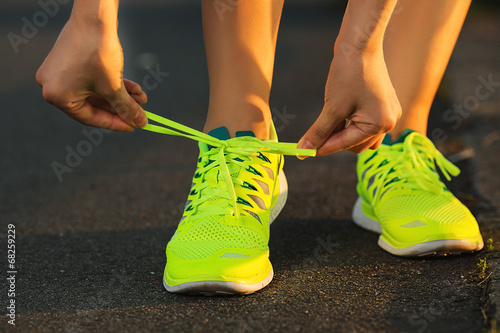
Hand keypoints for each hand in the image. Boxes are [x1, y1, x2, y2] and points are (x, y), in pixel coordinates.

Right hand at [36, 17, 147, 131]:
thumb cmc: (99, 52)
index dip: (115, 123)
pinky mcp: (69, 62)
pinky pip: (93, 80)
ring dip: (120, 96)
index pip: (89, 118)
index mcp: (57, 96)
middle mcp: (52, 86)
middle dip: (120, 108)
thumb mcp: (114, 86)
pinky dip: (112, 84)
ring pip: (96, 92)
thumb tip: (139, 123)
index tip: (133, 126)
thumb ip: (126, 108)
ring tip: (142, 98)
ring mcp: (59, 73)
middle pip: (94, 105)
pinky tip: (134, 88)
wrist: (94, 17)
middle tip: (140, 114)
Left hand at [298, 51, 400, 155]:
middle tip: (314, 133)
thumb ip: (319, 132)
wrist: (359, 44)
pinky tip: (337, 113)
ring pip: (359, 136)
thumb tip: (303, 151)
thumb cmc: (348, 74)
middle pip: (355, 145)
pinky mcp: (382, 105)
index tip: (304, 152)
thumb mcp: (332, 108)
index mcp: (381, 125)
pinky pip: (364, 124)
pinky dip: (349, 123)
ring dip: (342, 133)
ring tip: (328, 118)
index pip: (346, 144)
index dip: (323, 148)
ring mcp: (387, 113)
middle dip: (334, 140)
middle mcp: (389, 122)